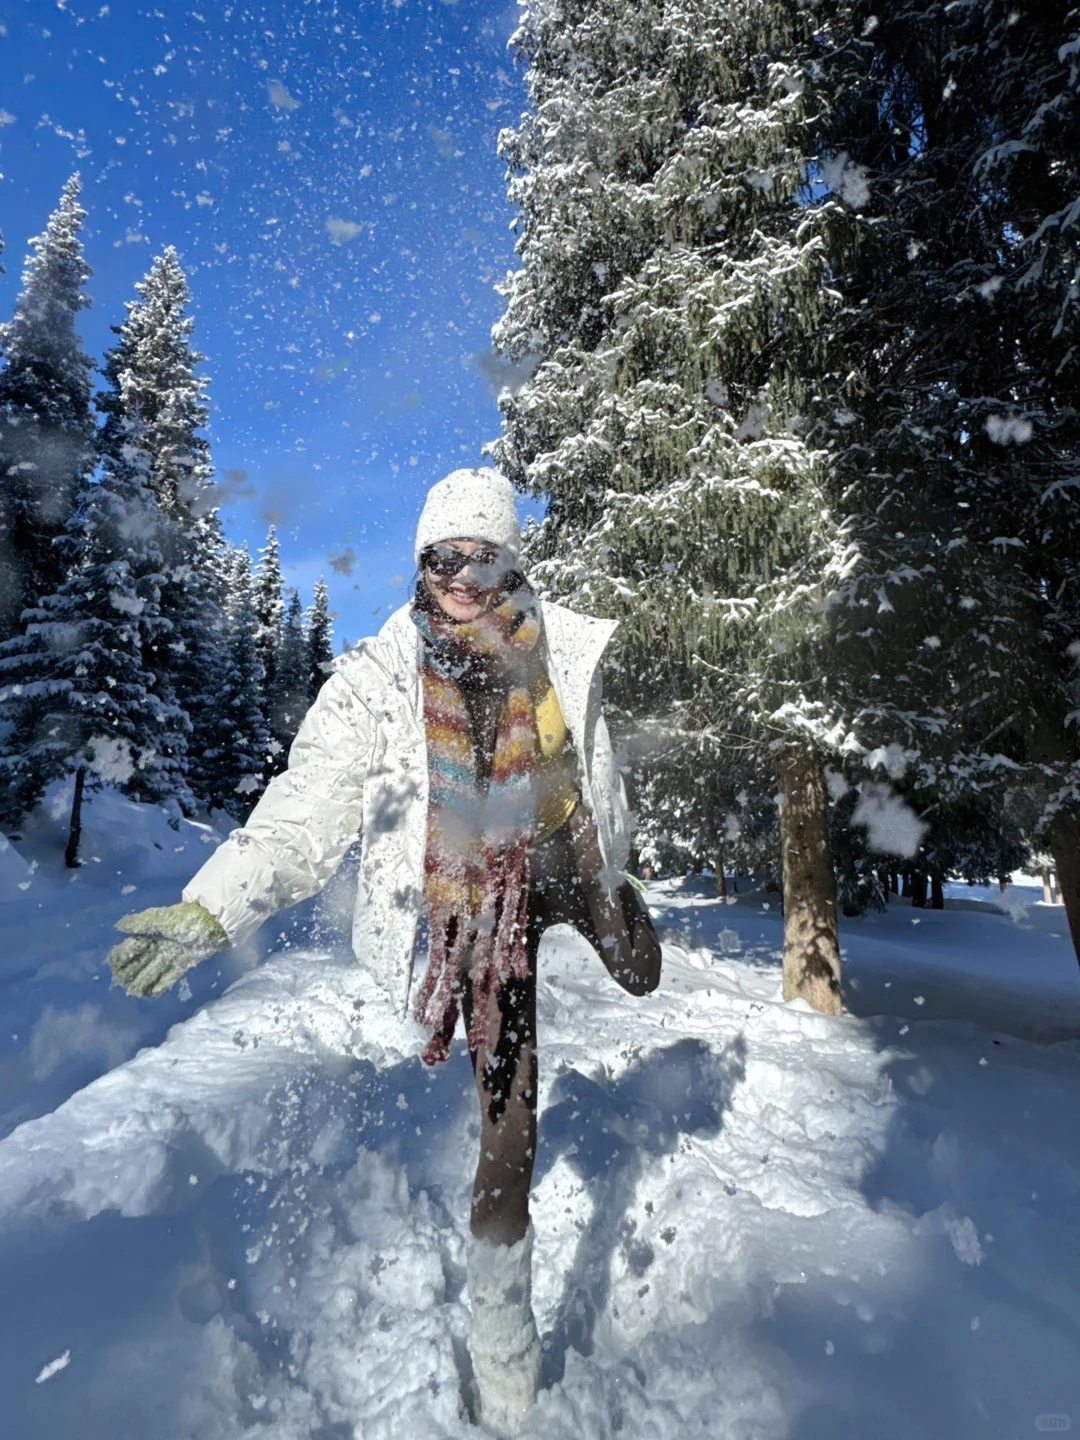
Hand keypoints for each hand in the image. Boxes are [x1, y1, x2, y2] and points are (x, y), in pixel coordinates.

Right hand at [106, 901, 229, 997]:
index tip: (113, 966)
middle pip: (139, 962)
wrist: (213, 922)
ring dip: (142, 981)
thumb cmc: (185, 918)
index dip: (121, 957)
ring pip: (152, 971)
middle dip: (129, 973)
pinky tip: (151, 995)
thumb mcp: (161, 919)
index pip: (130, 947)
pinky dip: (160, 985)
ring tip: (133, 993)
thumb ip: (140, 923)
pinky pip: (169, 977)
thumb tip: (118, 926)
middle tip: (120, 984)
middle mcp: (157, 946)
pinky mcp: (183, 964)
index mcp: (149, 933)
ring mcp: (170, 956)